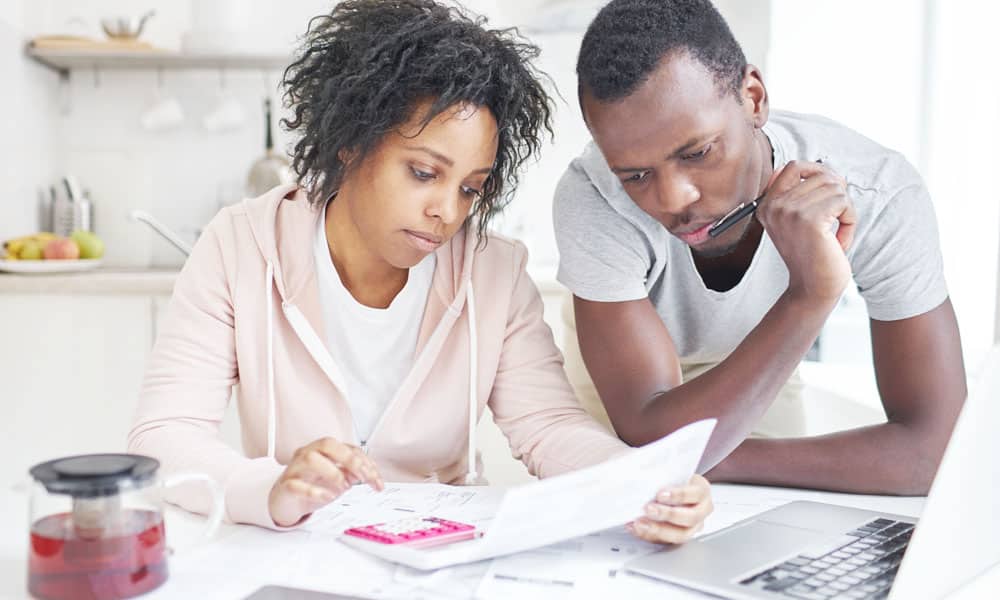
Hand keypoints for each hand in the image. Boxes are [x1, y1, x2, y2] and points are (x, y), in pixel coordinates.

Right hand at [268, 437, 384, 526]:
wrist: (284, 501)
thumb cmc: (310, 485)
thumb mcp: (337, 480)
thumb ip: (351, 474)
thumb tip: (366, 473)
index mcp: (323, 450)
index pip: (347, 448)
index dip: (365, 462)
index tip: (376, 479)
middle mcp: (308, 453)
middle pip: (328, 444)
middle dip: (350, 459)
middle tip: (363, 477)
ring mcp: (295, 468)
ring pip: (310, 458)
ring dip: (332, 472)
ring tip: (343, 487)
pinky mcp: (285, 486)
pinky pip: (296, 484)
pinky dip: (315, 491)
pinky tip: (328, 496)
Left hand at [627, 474, 712, 543]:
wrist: (666, 488)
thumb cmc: (669, 477)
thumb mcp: (668, 469)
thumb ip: (660, 470)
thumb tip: (641, 468)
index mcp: (701, 490)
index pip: (696, 493)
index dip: (679, 495)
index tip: (660, 494)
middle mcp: (701, 510)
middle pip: (690, 518)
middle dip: (667, 515)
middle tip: (648, 509)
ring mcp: (692, 527)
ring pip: (680, 535)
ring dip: (658, 530)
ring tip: (640, 523)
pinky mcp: (677, 536)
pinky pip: (665, 541)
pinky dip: (648, 535)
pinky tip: (634, 527)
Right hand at [756, 160, 855, 304]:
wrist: (813, 288)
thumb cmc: (812, 255)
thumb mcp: (798, 221)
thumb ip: (803, 194)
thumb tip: (826, 170)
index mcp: (766, 205)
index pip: (793, 166)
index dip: (818, 172)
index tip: (829, 191)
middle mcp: (774, 206)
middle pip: (820, 175)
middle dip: (837, 195)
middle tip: (836, 219)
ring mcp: (789, 211)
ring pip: (835, 188)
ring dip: (845, 209)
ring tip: (837, 232)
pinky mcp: (810, 219)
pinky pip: (843, 202)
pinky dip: (850, 219)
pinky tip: (840, 239)